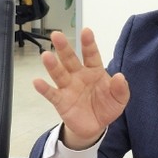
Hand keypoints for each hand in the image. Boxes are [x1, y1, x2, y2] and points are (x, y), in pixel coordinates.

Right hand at [32, 28, 129, 148]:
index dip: (88, 43)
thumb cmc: (107, 106)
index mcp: (94, 71)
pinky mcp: (61, 101)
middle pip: (70, 59)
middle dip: (64, 48)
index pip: (91, 55)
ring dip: (52, 65)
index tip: (86, 31)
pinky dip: (44, 88)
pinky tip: (37, 81)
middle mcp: (79, 76)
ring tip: (46, 55)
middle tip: (57, 35)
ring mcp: (68, 87)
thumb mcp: (119, 99)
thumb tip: (120, 76)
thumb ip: (121, 88)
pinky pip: (51, 94)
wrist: (96, 126)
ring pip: (59, 74)